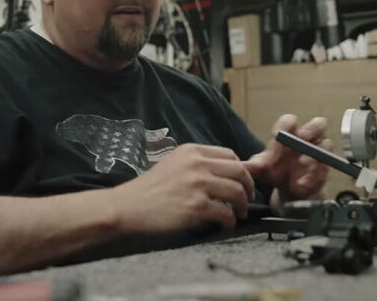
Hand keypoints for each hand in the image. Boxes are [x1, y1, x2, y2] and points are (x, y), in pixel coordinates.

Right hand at [110, 144, 254, 232]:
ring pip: (237, 191)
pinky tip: (224, 225)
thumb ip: (197, 164)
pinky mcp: (197, 207)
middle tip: (247, 198)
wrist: (128, 207)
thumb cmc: (148, 189)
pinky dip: (230, 221)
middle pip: (239, 171)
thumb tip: (224, 173)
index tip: (242, 182)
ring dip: (242, 205)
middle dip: (248, 186)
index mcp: (192, 151)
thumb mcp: (173, 164)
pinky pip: (226, 213)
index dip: (241, 170)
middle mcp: (197, 164)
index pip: (230, 155)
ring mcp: (198, 185)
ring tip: (237, 213)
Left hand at [243, 115, 331, 202]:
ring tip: (303, 163)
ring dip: (315, 153)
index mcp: (290, 134)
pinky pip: (326, 168)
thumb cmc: (275, 172)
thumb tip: (241, 165)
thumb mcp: (262, 168)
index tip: (279, 133)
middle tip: (303, 137)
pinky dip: (316, 174)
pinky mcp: (324, 170)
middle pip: (318, 124)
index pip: (290, 121)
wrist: (287, 190)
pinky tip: (303, 182)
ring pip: (326, 144)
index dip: (287, 124)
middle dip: (311, 129)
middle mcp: (306, 140)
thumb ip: (253, 166)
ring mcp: (318, 153)